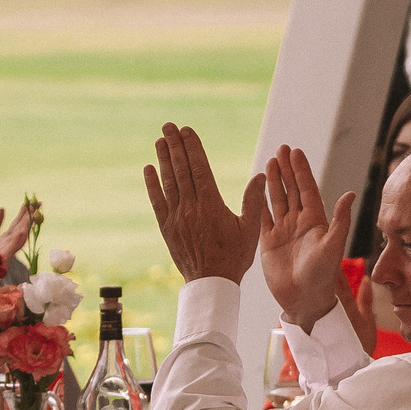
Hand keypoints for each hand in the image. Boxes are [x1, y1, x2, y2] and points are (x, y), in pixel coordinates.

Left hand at [0, 203, 34, 264]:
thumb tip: (2, 209)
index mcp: (5, 240)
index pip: (17, 225)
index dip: (23, 214)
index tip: (29, 203)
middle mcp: (8, 246)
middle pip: (21, 230)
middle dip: (29, 218)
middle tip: (37, 204)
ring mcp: (6, 252)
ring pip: (19, 238)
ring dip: (26, 227)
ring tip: (31, 215)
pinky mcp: (1, 258)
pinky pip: (10, 249)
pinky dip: (17, 240)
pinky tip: (22, 230)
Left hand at [142, 122, 266, 290]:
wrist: (211, 283)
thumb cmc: (234, 257)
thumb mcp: (250, 229)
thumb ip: (253, 201)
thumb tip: (261, 175)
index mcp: (212, 205)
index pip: (200, 168)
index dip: (192, 147)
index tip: (187, 130)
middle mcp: (191, 208)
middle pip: (182, 170)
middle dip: (175, 145)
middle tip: (168, 126)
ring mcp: (176, 218)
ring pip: (169, 182)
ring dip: (164, 159)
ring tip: (160, 140)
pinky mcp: (166, 228)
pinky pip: (157, 202)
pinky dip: (152, 185)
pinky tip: (149, 169)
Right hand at [254, 143, 357, 332]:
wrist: (304, 300)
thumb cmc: (322, 276)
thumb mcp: (333, 246)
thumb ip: (340, 220)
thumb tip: (350, 194)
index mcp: (316, 221)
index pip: (307, 189)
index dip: (301, 170)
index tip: (295, 152)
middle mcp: (299, 223)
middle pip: (292, 189)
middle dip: (287, 169)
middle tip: (281, 148)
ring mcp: (283, 231)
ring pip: (277, 200)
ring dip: (274, 181)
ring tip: (270, 162)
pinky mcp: (269, 243)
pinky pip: (262, 218)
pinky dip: (259, 202)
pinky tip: (256, 188)